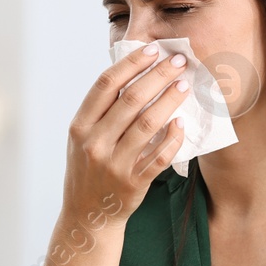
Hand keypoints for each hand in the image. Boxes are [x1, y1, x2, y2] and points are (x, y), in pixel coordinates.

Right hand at [62, 43, 189, 223]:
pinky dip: (173, 138)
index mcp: (80, 126)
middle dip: (159, 75)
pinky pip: (159, 155)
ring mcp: (114, 164)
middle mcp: (94, 143)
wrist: (87, 216)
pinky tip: (182, 123)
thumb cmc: (87, 170)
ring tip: (185, 85)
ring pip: (148, 124)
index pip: (107, 84)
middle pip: (132, 99)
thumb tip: (131, 73)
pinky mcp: (133, 182)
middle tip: (179, 62)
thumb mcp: (82, 139)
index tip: (153, 49)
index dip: (132, 63)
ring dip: (170, 100)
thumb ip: (100, 111)